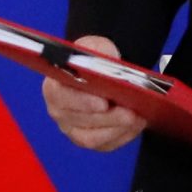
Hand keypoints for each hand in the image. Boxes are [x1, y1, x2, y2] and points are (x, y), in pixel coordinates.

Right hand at [41, 35, 145, 151]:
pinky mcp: (89, 139)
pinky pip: (106, 144)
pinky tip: (137, 124)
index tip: (103, 103)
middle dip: (108, 118)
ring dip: (117, 129)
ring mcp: (72, 129)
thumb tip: (106, 64)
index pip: (61, 97)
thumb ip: (98, 53)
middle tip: (130, 112)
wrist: (98, 74)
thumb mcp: (94, 47)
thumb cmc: (93, 61)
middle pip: (80, 120)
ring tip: (137, 118)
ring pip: (92, 138)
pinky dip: (123, 136)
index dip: (82, 102)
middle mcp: (59, 111)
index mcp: (54, 86)